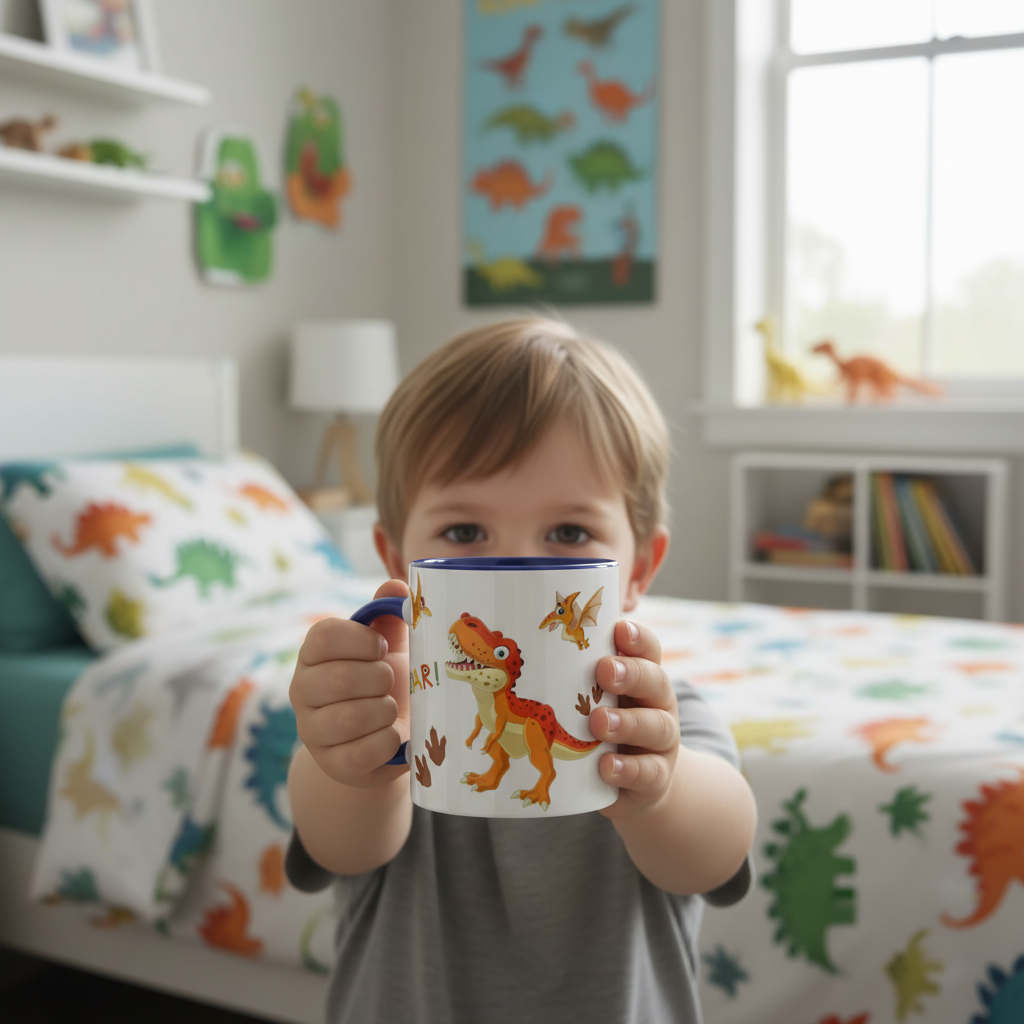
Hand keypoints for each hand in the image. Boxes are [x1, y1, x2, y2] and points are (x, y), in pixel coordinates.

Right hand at [289, 578, 410, 788]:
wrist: (385, 737)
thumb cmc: (385, 680)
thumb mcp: (390, 645)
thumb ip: (390, 614)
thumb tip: (396, 586)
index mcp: (313, 655)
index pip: (323, 636)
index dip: (360, 639)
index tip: (382, 647)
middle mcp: (302, 691)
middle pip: (338, 679)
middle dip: (379, 678)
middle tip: (391, 681)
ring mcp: (312, 731)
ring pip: (348, 718)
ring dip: (384, 711)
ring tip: (391, 708)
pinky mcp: (331, 765)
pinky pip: (360, 753)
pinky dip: (386, 741)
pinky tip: (392, 734)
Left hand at [589, 619, 679, 818]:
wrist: (638, 781)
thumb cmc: (607, 725)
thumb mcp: (597, 697)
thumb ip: (576, 674)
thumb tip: (521, 641)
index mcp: (643, 676)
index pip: (647, 650)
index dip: (637, 638)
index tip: (619, 629)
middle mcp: (658, 704)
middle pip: (655, 681)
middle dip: (631, 673)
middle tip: (604, 670)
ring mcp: (661, 742)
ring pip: (656, 726)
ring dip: (627, 722)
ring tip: (599, 722)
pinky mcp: (656, 776)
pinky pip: (648, 772)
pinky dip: (628, 769)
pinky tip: (607, 766)